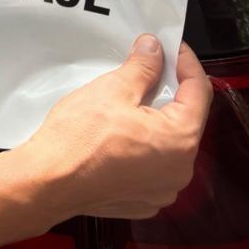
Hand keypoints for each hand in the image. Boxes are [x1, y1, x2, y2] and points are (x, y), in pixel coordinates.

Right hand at [20, 36, 211, 220]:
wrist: (49, 183)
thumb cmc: (79, 138)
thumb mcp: (112, 90)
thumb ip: (142, 67)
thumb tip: (155, 50)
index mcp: (180, 140)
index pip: (199, 92)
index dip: (187, 64)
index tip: (172, 48)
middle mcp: (180, 170)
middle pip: (184, 120)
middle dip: (168, 93)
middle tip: (147, 70)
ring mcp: (163, 190)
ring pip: (167, 145)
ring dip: (154, 122)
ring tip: (128, 105)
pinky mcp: (144, 201)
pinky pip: (153, 167)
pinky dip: (142, 148)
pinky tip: (119, 137)